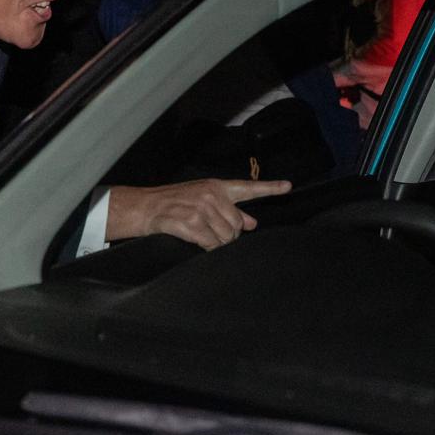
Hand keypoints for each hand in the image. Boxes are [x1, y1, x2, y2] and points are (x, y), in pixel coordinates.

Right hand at [107, 179, 291, 249]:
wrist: (146, 207)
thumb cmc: (175, 204)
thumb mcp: (203, 200)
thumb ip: (229, 211)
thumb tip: (252, 223)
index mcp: (217, 187)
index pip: (248, 188)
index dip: (270, 188)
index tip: (288, 186)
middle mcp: (212, 195)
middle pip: (237, 226)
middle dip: (228, 235)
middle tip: (211, 232)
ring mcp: (201, 208)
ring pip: (226, 237)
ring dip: (216, 243)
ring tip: (200, 235)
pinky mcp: (191, 222)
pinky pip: (211, 244)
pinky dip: (206, 248)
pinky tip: (195, 241)